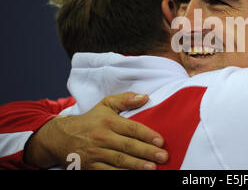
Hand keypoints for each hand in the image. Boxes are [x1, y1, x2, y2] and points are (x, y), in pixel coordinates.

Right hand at [24, 92, 167, 169]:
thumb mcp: (105, 105)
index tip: (161, 141)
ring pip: (119, 160)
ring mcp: (96, 154)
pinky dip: (121, 174)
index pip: (132, 128)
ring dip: (136, 165)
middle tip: (163, 157)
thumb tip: (144, 97)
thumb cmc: (89, 120)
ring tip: (152, 168)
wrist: (59, 137)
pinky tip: (133, 175)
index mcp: (108, 122)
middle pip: (128, 146)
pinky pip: (108, 172)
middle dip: (147, 152)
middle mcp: (102, 137)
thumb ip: (125, 100)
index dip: (147, 135)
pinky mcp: (90, 167)